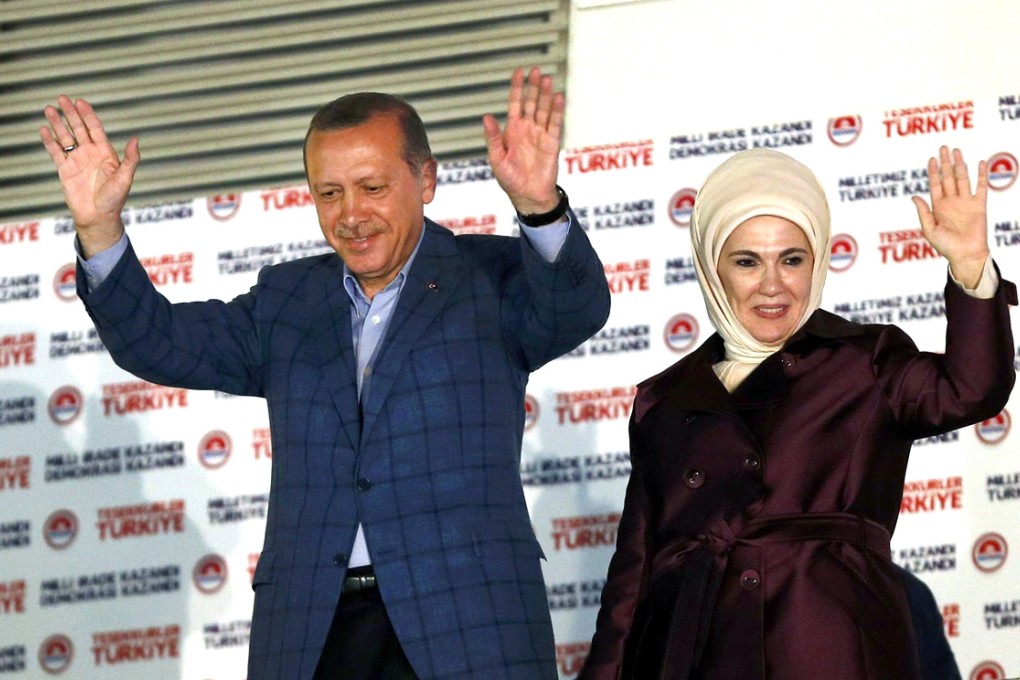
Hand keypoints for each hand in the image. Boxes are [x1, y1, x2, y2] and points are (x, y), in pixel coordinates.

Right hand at [39, 95, 139, 256]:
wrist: (98, 217)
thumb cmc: (115, 199)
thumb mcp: (125, 178)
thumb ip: (131, 159)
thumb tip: (136, 139)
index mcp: (105, 153)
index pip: (95, 128)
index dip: (88, 115)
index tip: (81, 102)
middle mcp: (90, 153)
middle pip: (79, 128)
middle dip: (71, 113)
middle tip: (62, 98)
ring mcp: (77, 160)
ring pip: (65, 137)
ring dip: (57, 123)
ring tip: (49, 109)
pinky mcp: (65, 169)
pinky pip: (56, 152)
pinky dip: (49, 141)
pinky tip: (44, 129)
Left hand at [482, 67, 564, 215]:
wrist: (528, 196)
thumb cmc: (510, 179)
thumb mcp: (497, 158)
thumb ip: (493, 137)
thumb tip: (486, 116)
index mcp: (512, 130)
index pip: (515, 103)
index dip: (517, 88)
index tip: (519, 72)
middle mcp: (527, 128)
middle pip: (531, 102)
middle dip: (533, 86)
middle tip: (536, 70)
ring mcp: (540, 134)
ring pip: (543, 109)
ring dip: (545, 95)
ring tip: (547, 79)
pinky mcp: (552, 142)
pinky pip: (555, 123)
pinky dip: (557, 110)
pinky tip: (558, 98)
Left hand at [912, 146, 990, 287]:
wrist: (965, 255)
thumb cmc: (945, 246)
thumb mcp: (929, 229)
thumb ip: (922, 212)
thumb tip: (914, 196)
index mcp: (938, 207)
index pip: (935, 184)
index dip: (933, 172)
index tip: (931, 159)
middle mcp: (952, 201)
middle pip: (948, 177)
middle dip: (945, 163)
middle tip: (943, 147)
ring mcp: (966, 202)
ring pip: (963, 178)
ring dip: (960, 165)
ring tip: (957, 151)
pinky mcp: (979, 205)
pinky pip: (981, 187)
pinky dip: (982, 175)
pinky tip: (980, 163)